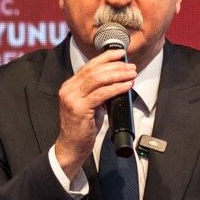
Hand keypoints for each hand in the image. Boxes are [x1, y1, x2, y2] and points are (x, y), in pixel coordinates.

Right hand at [52, 51, 136, 180]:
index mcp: (70, 85)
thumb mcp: (90, 105)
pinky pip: (101, 94)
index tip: (120, 53)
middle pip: (94, 70)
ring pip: (98, 79)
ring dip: (118, 75)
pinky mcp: (78, 108)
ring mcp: (72, 98)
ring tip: (131, 74)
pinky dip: (116, 88)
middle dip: (115, 66)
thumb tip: (118, 81)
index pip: (89, 66)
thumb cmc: (82, 127)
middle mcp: (68, 89)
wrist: (71, 146)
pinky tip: (126, 86)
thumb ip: (98, 92)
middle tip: (131, 67)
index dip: (105, 57)